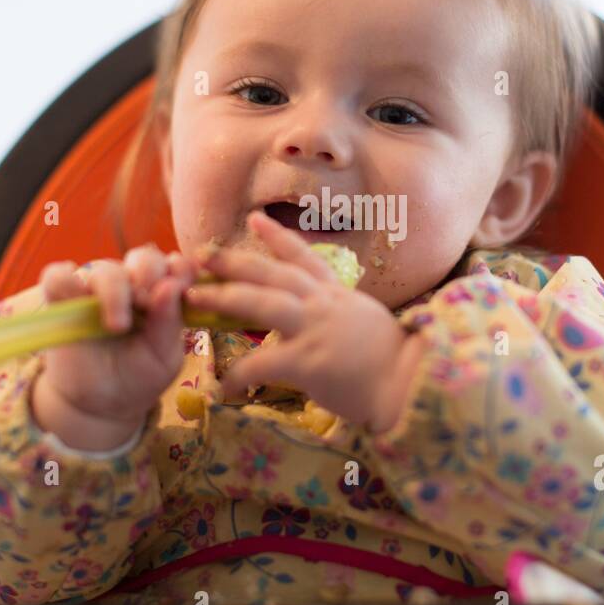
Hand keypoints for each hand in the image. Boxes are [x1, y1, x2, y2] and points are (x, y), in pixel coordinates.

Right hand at [29, 245, 196, 450]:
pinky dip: (62, 279)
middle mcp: (130, 285)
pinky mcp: (61, 299)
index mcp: (160, 294)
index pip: (174, 265)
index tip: (182, 290)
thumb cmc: (137, 377)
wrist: (99, 406)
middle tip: (148, 302)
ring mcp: (95, 290)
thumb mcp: (162, 358)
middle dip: (149, 273)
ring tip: (118, 326)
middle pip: (142, 258)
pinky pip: (57, 277)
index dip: (180, 270)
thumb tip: (171, 286)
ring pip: (104, 269)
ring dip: (115, 292)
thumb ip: (169, 323)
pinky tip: (74, 299)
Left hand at [185, 210, 425, 432]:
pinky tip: (223, 386)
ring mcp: (314, 329)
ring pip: (260, 302)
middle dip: (234, 261)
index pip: (304, 258)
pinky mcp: (308, 361)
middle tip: (201, 253)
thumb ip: (341, 318)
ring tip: (193, 297)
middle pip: (272, 273)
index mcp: (337, 296)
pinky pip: (262, 364)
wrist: (411, 384)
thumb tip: (323, 324)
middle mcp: (324, 304)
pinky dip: (239, 375)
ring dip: (223, 297)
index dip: (277, 237)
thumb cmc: (393, 364)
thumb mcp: (366, 325)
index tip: (254, 218)